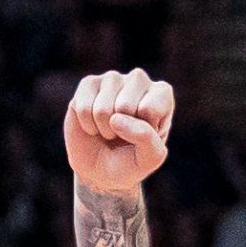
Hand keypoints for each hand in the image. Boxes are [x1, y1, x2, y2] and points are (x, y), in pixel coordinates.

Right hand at [64, 70, 176, 194]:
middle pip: (125, 105)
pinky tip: (94, 124)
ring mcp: (113, 78)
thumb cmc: (132, 161)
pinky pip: (83, 107)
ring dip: (103, 129)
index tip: (144, 137)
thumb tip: (115, 118)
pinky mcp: (89, 83)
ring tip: (110, 130)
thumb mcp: (150, 158)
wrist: (102, 168)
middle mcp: (139, 79)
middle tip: (123, 134)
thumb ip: (146, 138)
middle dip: (121, 130)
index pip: (150, 109)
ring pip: (102, 108)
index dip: (143, 132)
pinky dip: (87, 125)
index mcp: (162, 94)